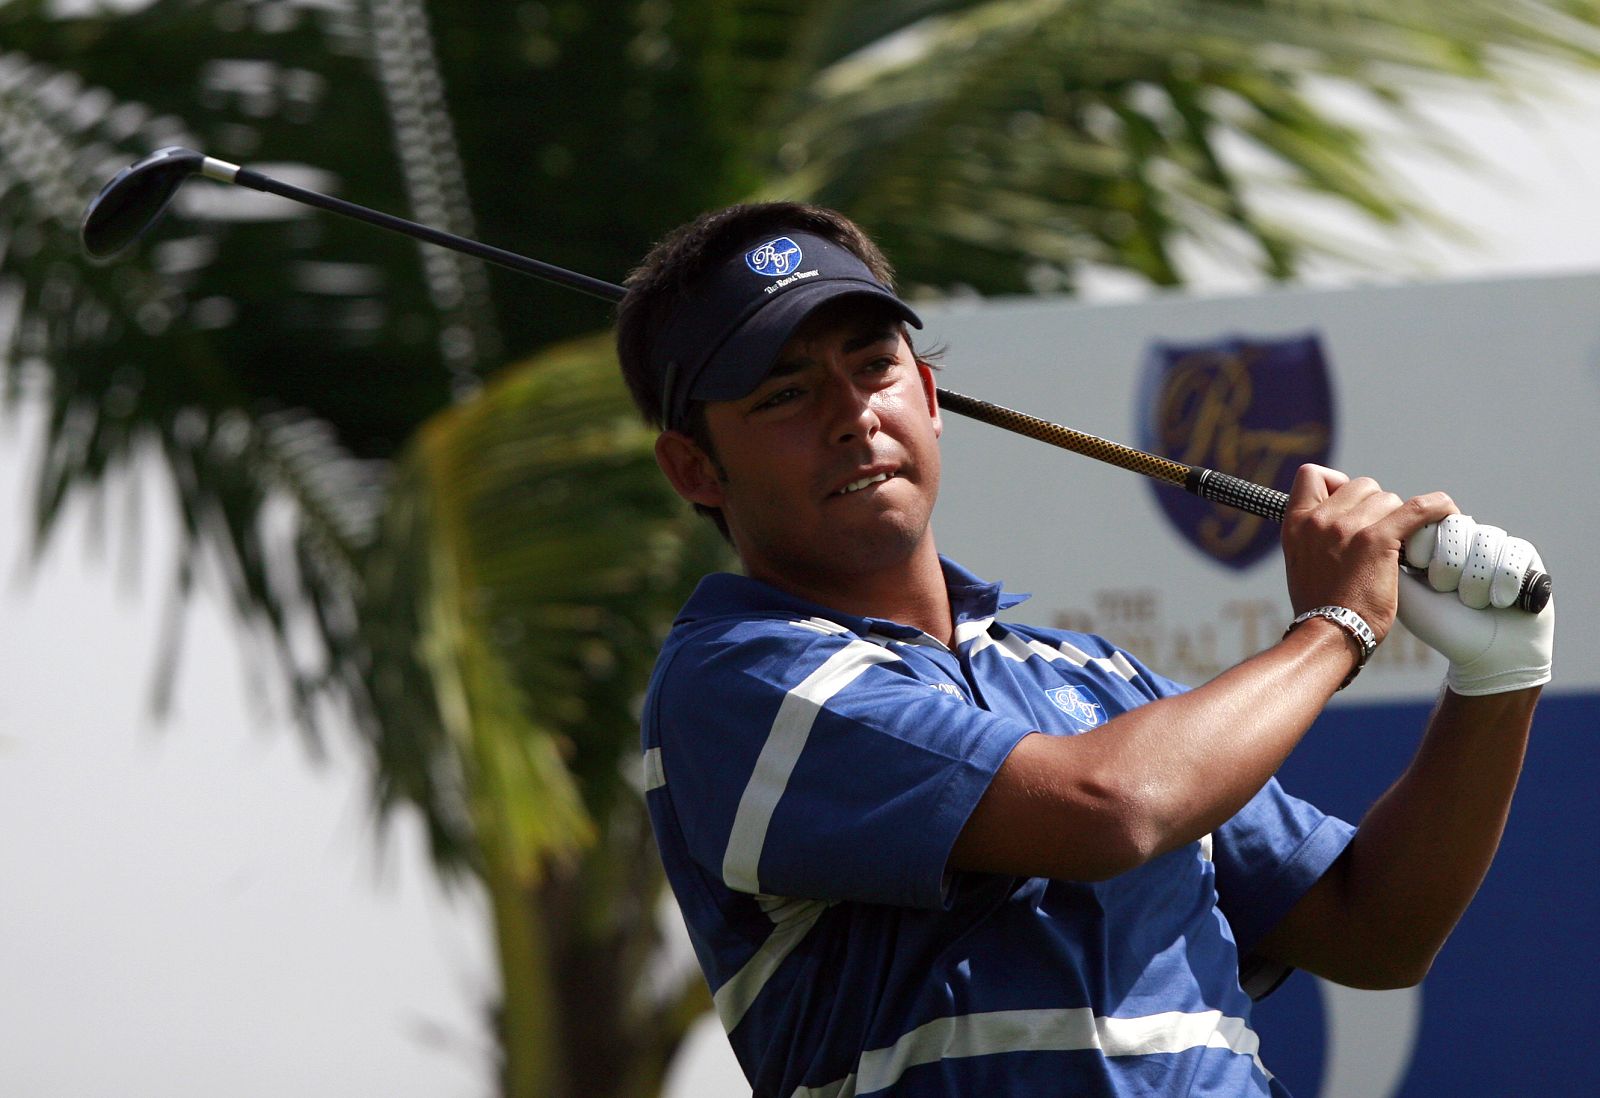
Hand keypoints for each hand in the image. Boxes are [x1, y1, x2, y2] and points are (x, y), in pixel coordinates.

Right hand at [1281, 466, 1457, 644]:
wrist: (1328, 634)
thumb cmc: (1320, 606)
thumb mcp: (1301, 561)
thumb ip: (1316, 536)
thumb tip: (1343, 520)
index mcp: (1295, 522)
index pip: (1313, 474)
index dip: (1336, 484)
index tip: (1349, 507)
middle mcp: (1318, 519)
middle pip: (1362, 486)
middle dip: (1376, 507)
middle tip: (1381, 538)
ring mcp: (1347, 527)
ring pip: (1388, 498)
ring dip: (1398, 519)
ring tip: (1400, 548)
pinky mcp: (1378, 540)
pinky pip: (1418, 508)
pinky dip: (1437, 508)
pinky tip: (1448, 512)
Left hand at [1398, 516, 1553, 694]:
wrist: (1487, 657)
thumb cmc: (1442, 626)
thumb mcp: (1405, 591)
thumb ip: (1391, 556)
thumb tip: (1386, 524)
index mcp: (1435, 542)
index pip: (1427, 517)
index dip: (1424, 548)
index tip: (1420, 574)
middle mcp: (1467, 539)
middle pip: (1457, 526)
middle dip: (1448, 567)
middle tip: (1447, 592)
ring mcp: (1497, 545)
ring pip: (1486, 540)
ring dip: (1475, 581)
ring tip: (1473, 603)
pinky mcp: (1526, 556)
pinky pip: (1515, 552)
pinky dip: (1504, 584)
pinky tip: (1500, 602)